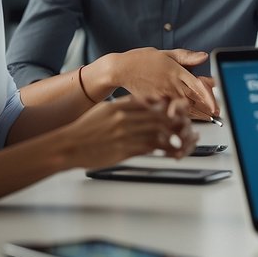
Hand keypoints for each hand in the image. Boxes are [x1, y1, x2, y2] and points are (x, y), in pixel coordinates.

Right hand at [59, 96, 198, 169]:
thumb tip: (145, 104)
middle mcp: (126, 117)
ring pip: (161, 131)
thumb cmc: (85, 130)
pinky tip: (175, 153)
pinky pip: (153, 148)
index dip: (170, 108)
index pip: (153, 103)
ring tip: (186, 142)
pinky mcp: (126, 149)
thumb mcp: (105, 110)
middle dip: (178, 123)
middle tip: (188, 129)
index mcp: (121, 106)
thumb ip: (125, 106)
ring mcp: (126, 133)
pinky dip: (168, 150)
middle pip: (161, 116)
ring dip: (177, 137)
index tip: (179, 113)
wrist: (69, 146)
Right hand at [101, 48, 219, 118]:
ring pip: (184, 109)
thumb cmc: (142, 60)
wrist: (120, 70)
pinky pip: (171, 112)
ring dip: (197, 114)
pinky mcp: (154, 103)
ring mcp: (163, 96)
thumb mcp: (166, 54)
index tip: (217, 104)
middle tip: (217, 112)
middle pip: (195, 100)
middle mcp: (171, 85)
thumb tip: (204, 56)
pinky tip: (187, 119)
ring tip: (208, 117)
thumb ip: (186, 57)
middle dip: (207, 108)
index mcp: (177, 72)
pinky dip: (180, 117)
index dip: (210, 97)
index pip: (199, 86)